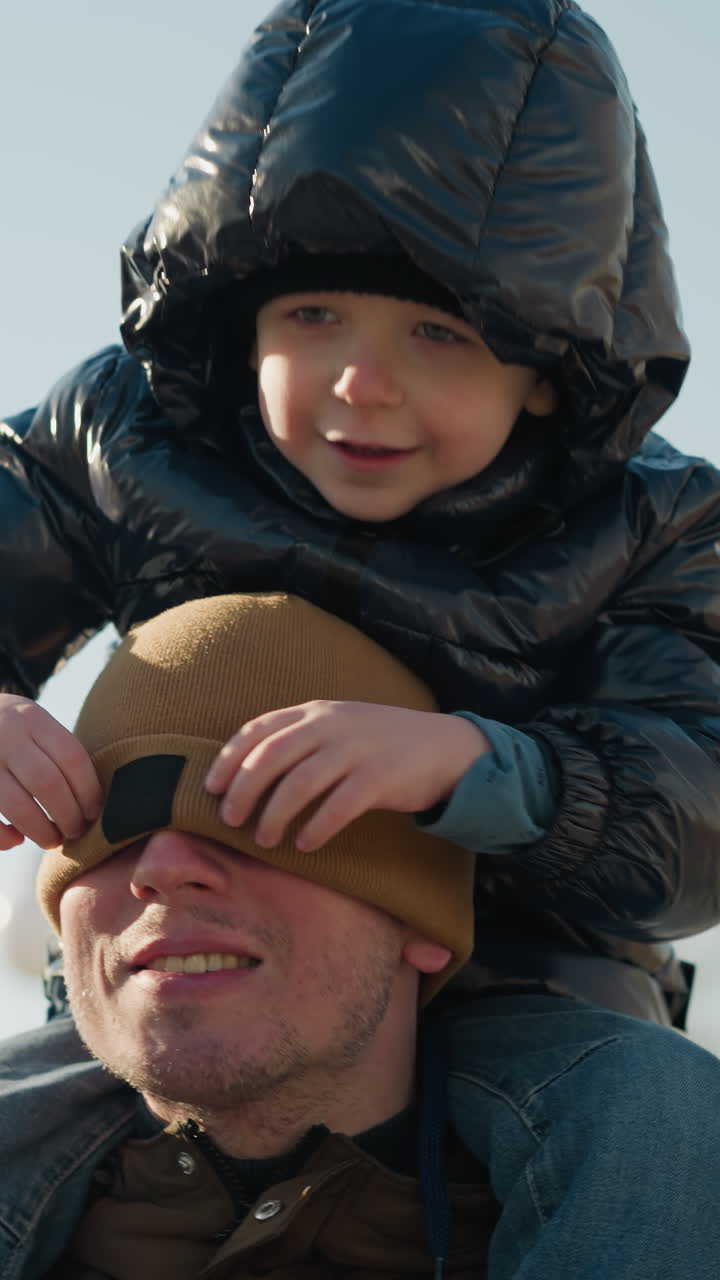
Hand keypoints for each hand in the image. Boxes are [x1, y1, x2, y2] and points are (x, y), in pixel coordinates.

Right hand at [0, 695, 101, 848]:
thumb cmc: (12, 729)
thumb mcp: (33, 724)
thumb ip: (56, 751)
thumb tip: (91, 803)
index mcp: (32, 719)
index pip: (71, 757)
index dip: (88, 791)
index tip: (95, 812)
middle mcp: (6, 736)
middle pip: (48, 783)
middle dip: (68, 815)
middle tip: (77, 831)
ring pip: (18, 806)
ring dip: (41, 830)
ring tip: (54, 840)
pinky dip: (4, 837)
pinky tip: (17, 840)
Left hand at [205, 701, 489, 850]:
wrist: (447, 749)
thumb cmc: (384, 745)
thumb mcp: (340, 727)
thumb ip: (302, 738)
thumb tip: (250, 771)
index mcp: (317, 712)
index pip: (259, 729)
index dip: (229, 758)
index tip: (211, 787)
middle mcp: (332, 725)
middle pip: (271, 755)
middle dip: (243, 790)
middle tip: (229, 820)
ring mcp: (357, 749)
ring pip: (300, 782)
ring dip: (275, 814)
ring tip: (264, 839)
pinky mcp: (381, 777)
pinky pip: (338, 805)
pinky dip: (316, 827)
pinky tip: (306, 844)